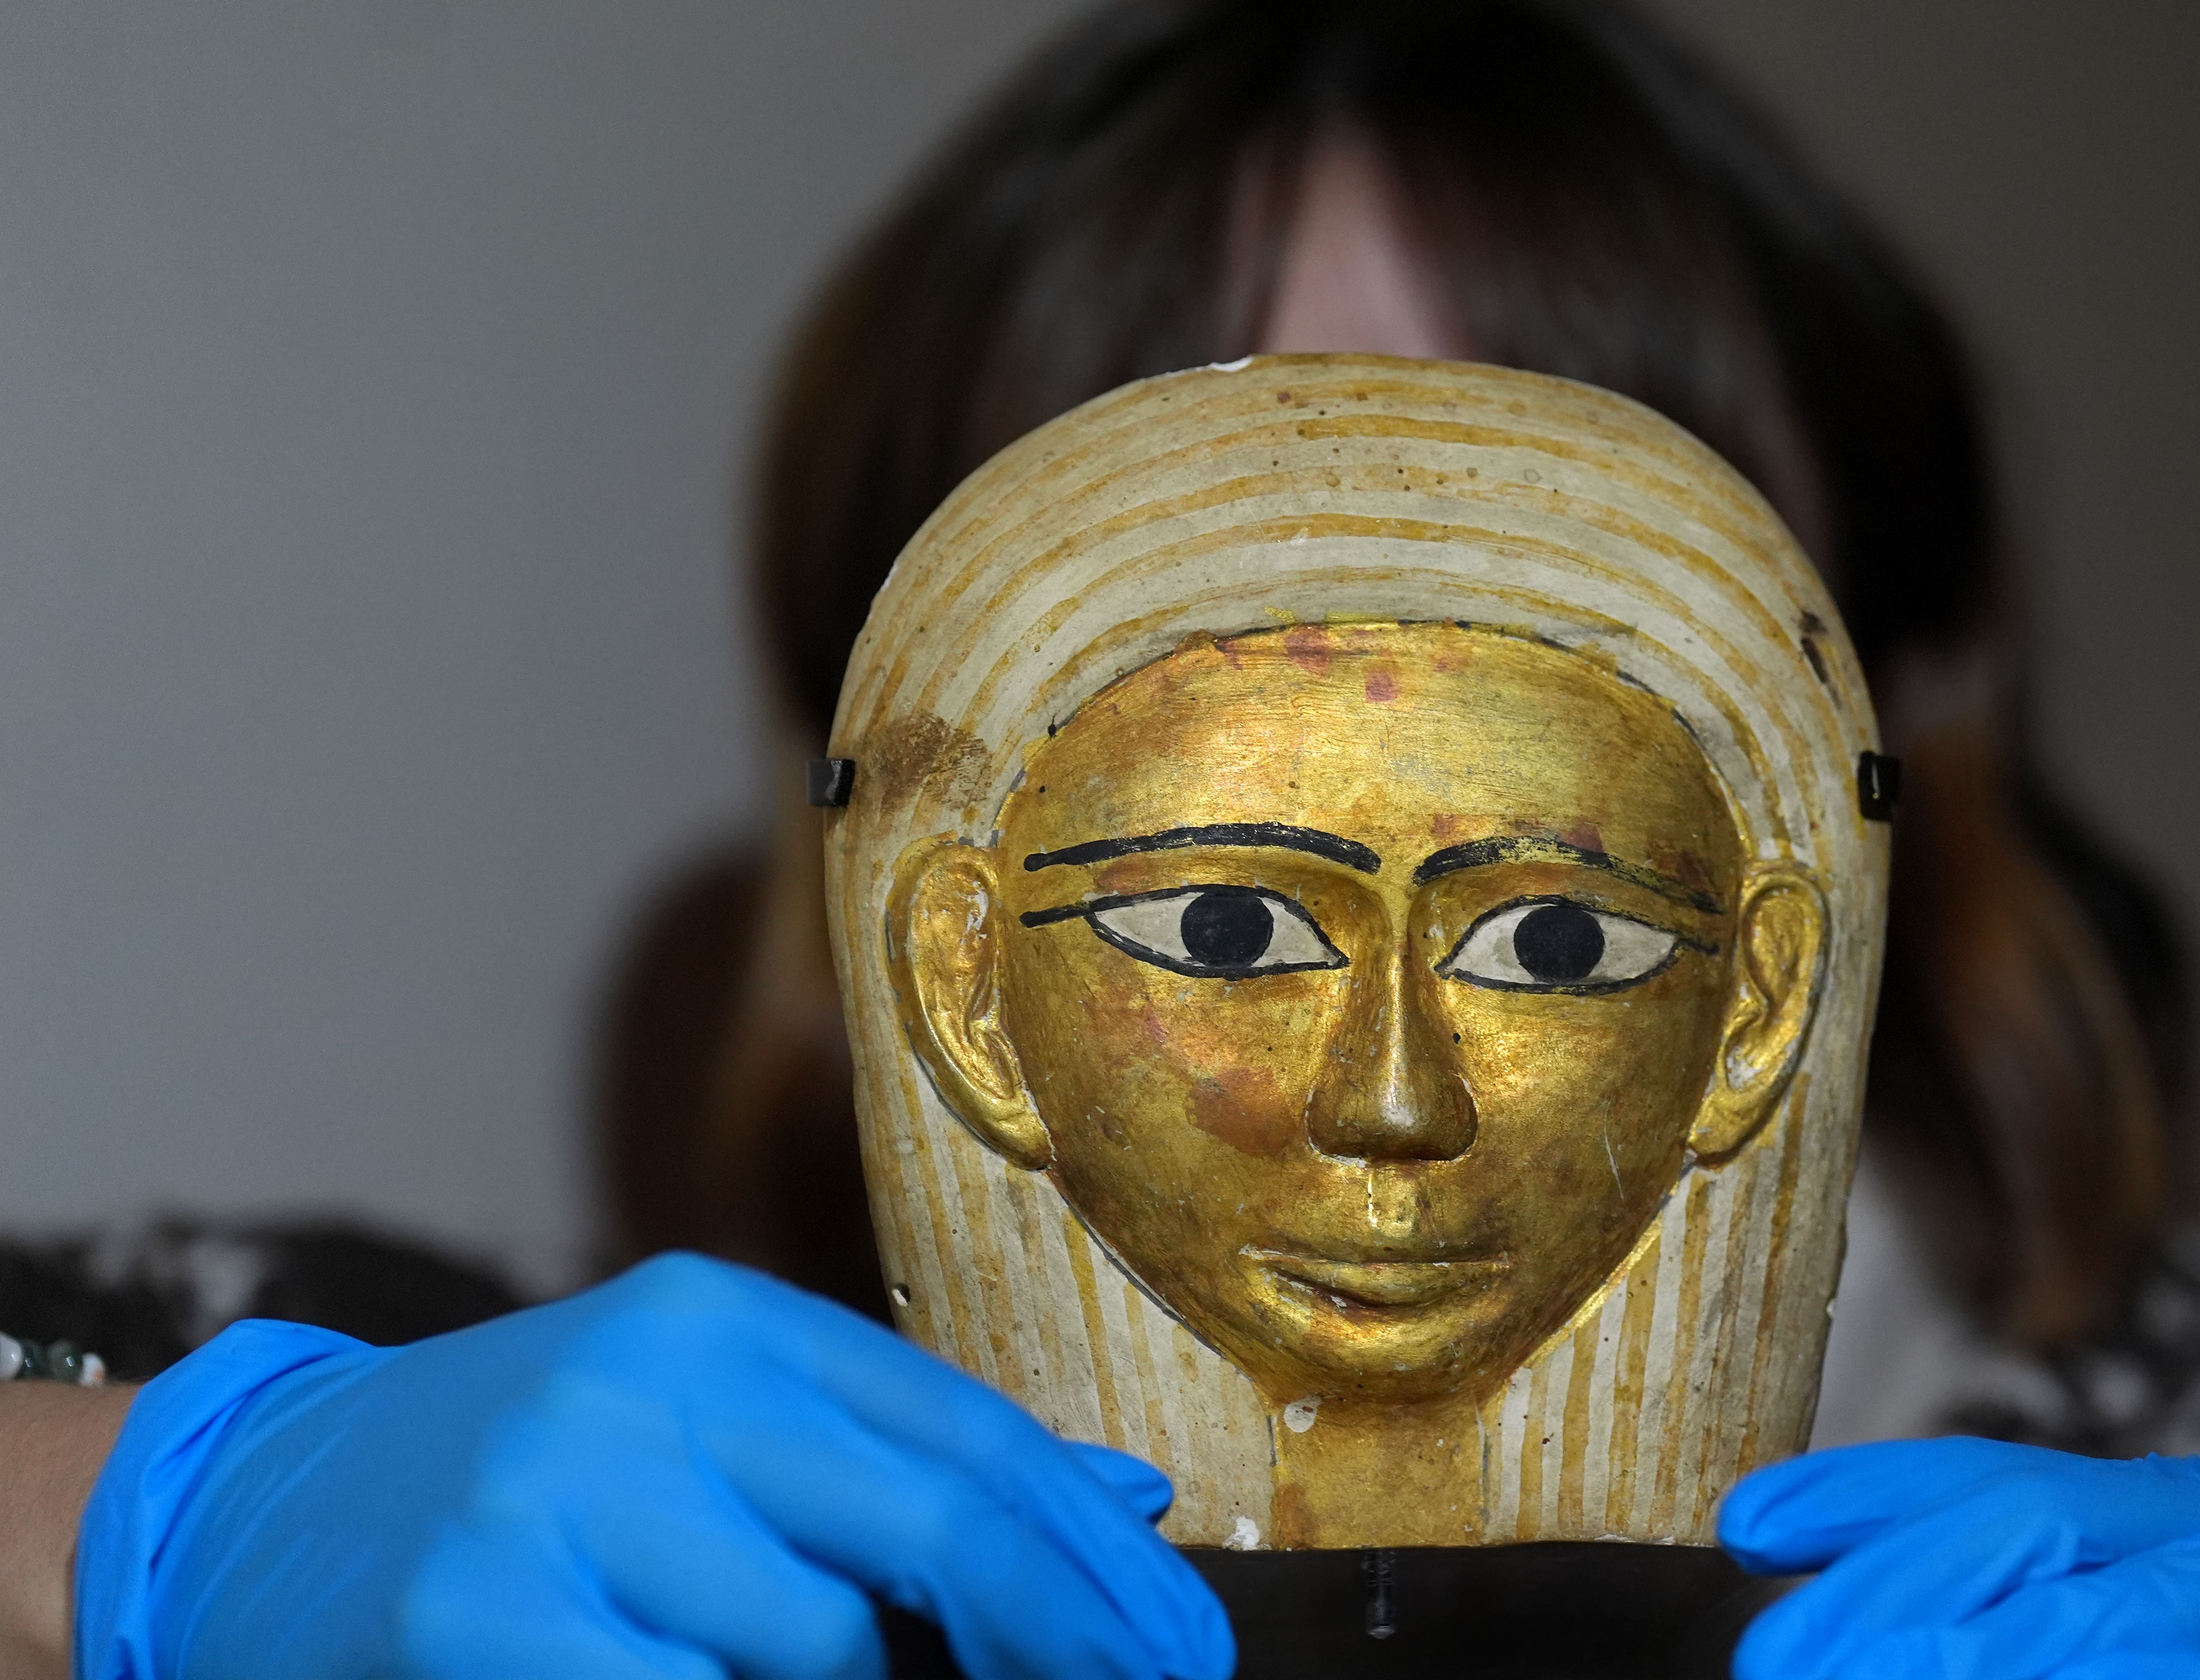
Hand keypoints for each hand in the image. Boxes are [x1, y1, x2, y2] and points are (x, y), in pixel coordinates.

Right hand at [77, 1253, 1231, 1679]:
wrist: (257, 1500)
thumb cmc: (523, 1463)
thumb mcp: (705, 1417)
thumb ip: (892, 1455)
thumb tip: (1110, 1504)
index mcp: (717, 1321)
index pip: (959, 1431)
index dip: (1085, 1547)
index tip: (1176, 1634)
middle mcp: (648, 1385)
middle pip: (924, 1521)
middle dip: (1054, 1625)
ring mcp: (559, 1502)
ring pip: (816, 1642)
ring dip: (865, 1679)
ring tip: (854, 1664)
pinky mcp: (485, 1617)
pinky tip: (719, 1677)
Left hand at [1719, 1415, 2199, 1677]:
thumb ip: (2143, 1590)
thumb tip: (1992, 1627)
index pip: (2007, 1488)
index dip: (1874, 1502)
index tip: (1756, 1524)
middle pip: (2035, 1548)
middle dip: (1892, 1600)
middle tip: (1774, 1650)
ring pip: (2136, 1619)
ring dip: (1998, 1654)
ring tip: (1866, 1677)